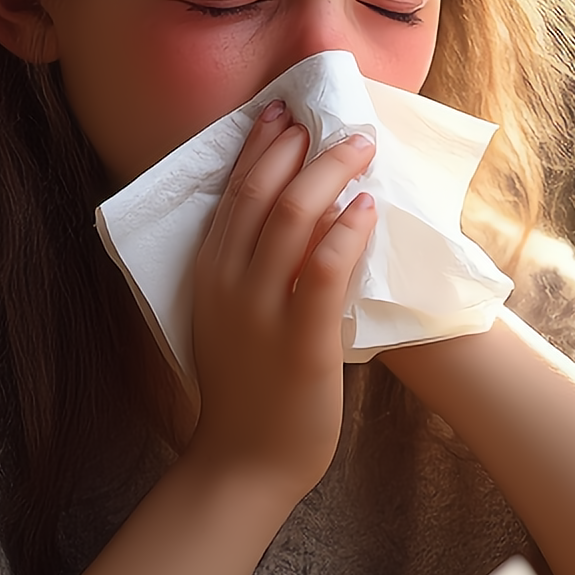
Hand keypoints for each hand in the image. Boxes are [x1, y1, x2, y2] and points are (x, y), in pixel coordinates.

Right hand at [183, 101, 376, 497]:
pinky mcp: (300, 338)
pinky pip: (324, 269)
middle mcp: (228, 283)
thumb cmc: (247, 391)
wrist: (243, 462)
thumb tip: (299, 220)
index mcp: (208, 274)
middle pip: (261, 193)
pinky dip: (346, 231)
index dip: (260, 146)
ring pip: (292, 218)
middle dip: (298, 147)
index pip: (233, 192)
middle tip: (331, 120)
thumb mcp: (232, 317)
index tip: (284, 113)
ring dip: (330, 173)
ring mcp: (261, 310)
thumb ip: (252, 272)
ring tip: (360, 146)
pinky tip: (366, 208)